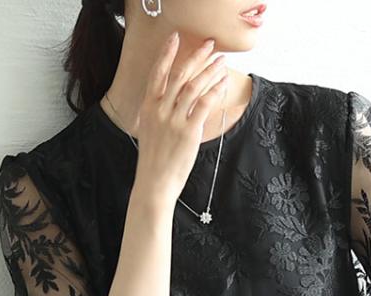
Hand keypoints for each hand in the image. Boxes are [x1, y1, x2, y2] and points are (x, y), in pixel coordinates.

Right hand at [135, 32, 228, 201]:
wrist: (155, 182)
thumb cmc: (154, 160)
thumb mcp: (151, 131)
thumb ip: (159, 113)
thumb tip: (172, 102)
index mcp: (148, 107)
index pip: (158, 73)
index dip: (167, 53)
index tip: (176, 38)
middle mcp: (160, 110)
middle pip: (180, 75)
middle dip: (196, 57)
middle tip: (209, 46)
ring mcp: (174, 120)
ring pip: (194, 87)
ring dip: (209, 72)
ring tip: (220, 63)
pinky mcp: (188, 132)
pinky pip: (204, 105)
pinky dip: (214, 91)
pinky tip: (222, 84)